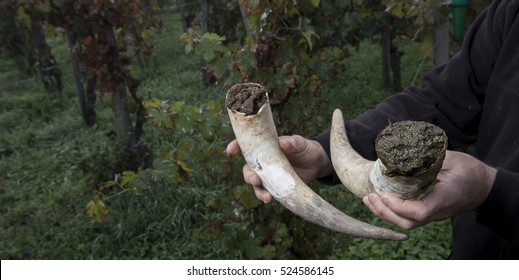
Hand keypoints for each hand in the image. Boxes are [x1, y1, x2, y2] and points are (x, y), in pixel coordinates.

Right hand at [226, 135, 331, 202]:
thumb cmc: (304, 148)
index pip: (246, 146)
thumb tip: (284, 142)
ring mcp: (268, 175)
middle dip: (248, 175)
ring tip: (265, 196)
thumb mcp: (299, 143)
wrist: (315, 163)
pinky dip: (265, 197)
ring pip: (255, 184)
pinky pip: (266, 193)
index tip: (231, 151)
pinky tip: (269, 200)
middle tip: (255, 180)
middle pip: (248, 169)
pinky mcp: (274, 186)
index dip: (236, 147)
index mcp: (264, 147)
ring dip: (257, 190)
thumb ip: (292, 142)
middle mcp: (262, 162)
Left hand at [363, 150, 496, 228]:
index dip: (399, 206)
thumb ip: (429, 158)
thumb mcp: (452, 159)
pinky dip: (392, 211)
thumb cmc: (470, 171)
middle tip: (369, 196)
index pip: (419, 211)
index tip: (384, 194)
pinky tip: (381, 200)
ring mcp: (433, 215)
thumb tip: (403, 152)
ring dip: (385, 213)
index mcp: (443, 199)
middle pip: (407, 222)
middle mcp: (437, 212)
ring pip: (406, 223)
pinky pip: (408, 217)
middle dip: (384, 212)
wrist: (485, 187)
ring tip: (369, 199)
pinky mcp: (429, 212)